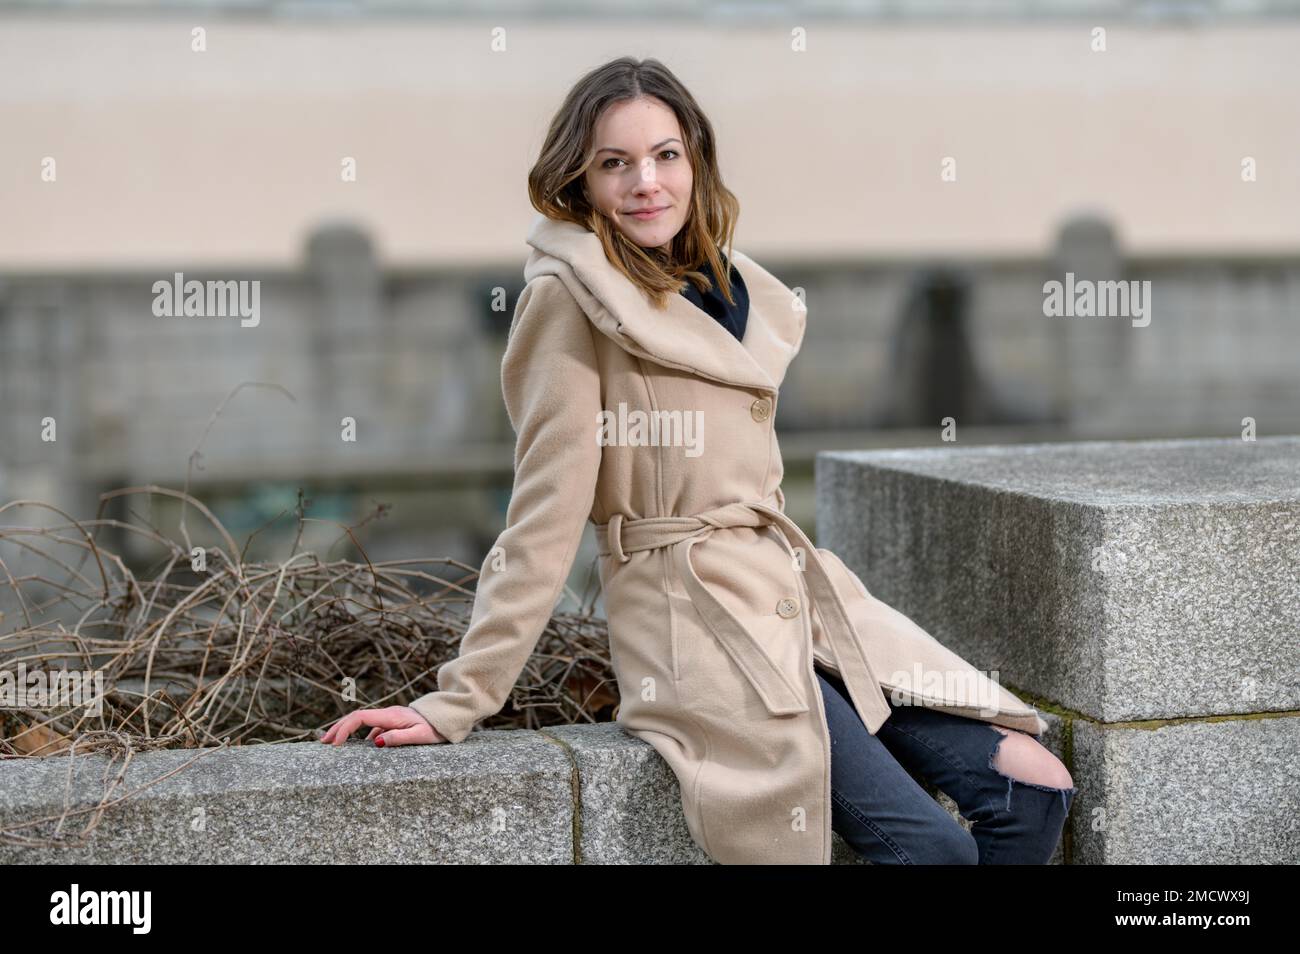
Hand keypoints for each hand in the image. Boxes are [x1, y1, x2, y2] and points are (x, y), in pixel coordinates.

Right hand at [319, 705, 446, 746]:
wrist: (448, 717)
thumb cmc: (436, 728)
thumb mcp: (420, 736)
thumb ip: (399, 738)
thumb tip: (375, 742)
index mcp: (391, 716)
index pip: (360, 718)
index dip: (344, 728)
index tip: (335, 743)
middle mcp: (387, 714)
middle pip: (356, 717)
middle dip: (338, 728)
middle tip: (324, 743)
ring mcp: (389, 718)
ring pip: (362, 722)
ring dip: (347, 731)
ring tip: (333, 744)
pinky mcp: (393, 723)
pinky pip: (372, 728)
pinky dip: (360, 735)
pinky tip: (357, 747)